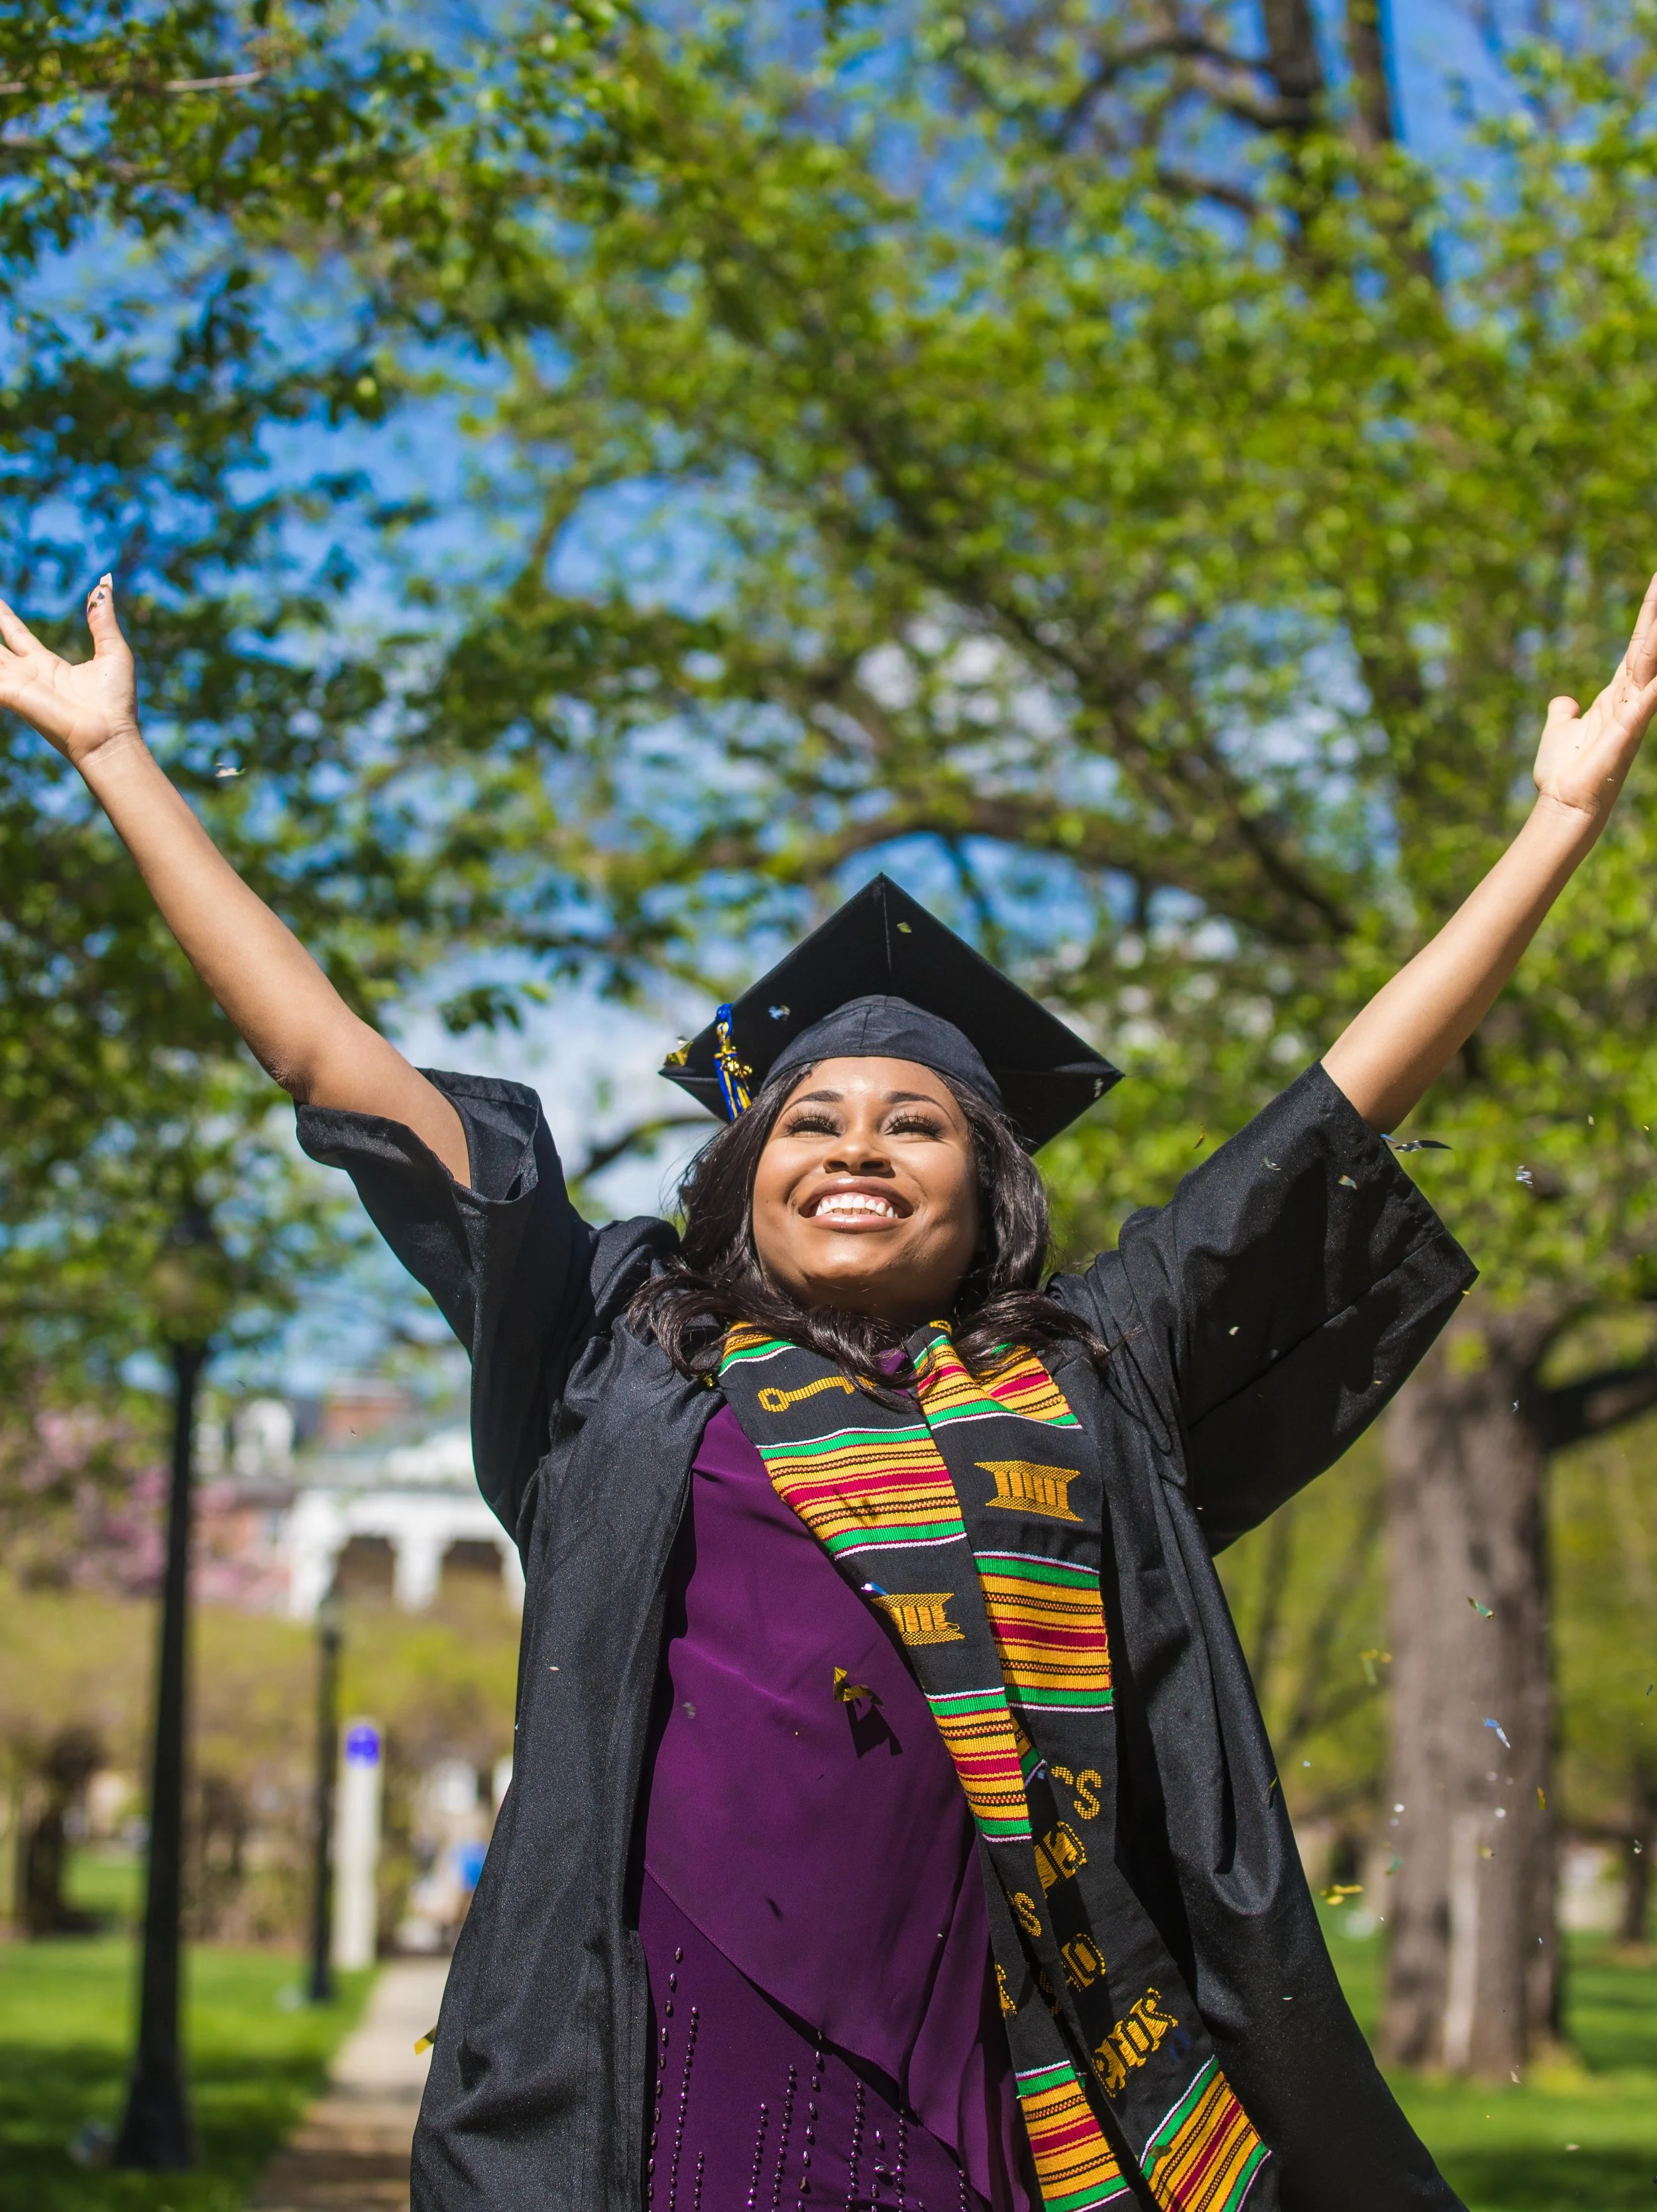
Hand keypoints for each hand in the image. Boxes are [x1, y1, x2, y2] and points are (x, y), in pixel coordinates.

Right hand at [0, 575, 140, 769]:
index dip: (2, 616)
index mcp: (47, 664)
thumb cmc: (115, 700)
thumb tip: (104, 583)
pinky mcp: (12, 695)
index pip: (16, 633)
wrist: (109, 735)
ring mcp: (17, 684)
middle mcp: (27, 673)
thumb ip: (101, 618)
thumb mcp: (113, 650)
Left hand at [1532, 569, 1656, 829]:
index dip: (1649, 617)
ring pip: (1650, 664)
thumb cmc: (1564, 772)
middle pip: (1648, 646)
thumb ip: (1563, 712)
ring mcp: (1632, 714)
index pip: (1637, 647)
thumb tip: (1562, 701)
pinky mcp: (1627, 732)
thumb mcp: (1559, 730)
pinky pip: (1647, 702)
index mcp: (1616, 696)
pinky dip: (1656, 686)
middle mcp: (1630, 699)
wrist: (1563, 803)